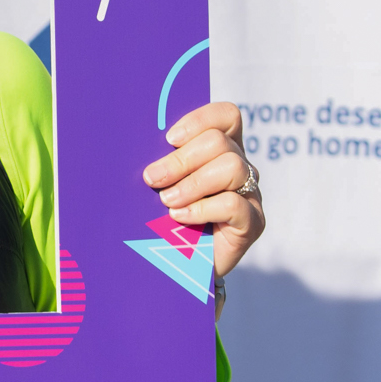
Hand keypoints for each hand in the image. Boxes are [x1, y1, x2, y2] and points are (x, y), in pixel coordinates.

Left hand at [143, 100, 265, 289]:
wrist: (175, 265)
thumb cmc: (161, 218)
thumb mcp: (158, 183)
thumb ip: (157, 161)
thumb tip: (128, 139)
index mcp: (220, 149)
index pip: (227, 116)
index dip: (200, 119)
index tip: (168, 139)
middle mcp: (240, 168)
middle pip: (220, 142)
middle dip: (180, 159)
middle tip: (152, 179)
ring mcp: (250, 194)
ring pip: (231, 168)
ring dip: (191, 183)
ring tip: (167, 202)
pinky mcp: (252, 223)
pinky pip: (234, 204)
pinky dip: (202, 209)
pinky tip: (180, 217)